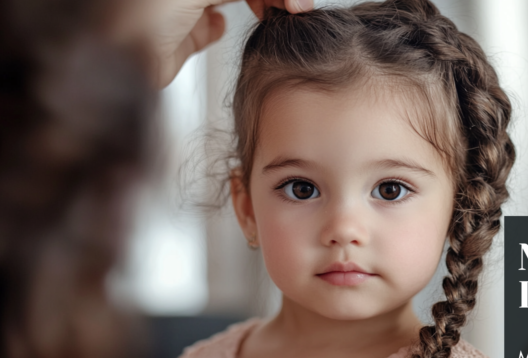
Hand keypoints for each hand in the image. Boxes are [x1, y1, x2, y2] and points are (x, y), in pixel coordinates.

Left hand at [148, 0, 313, 87]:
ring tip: (274, 17)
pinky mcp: (186, 36)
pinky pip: (215, 24)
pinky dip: (223, 24)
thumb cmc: (140, 18)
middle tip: (294, 9)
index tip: (297, 3)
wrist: (116, 66)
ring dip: (257, 4)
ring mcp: (186, 7)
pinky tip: (219, 27)